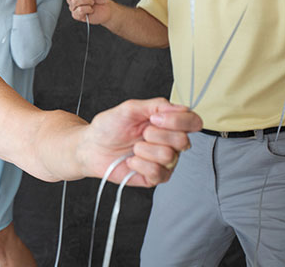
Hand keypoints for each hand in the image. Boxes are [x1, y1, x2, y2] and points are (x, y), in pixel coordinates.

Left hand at [82, 98, 200, 186]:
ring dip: (144, 150)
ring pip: (169, 156)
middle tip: (140, 133)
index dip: (179, 120)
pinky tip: (131, 160)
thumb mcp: (130, 109)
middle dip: (156, 135)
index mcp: (168, 124)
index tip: (155, 118)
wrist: (91, 147)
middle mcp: (170, 143)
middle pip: (183, 140)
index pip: (193, 121)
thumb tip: (180, 108)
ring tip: (133, 148)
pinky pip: (158, 172)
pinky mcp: (156, 178)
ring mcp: (165, 162)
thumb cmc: (109, 127)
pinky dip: (139, 164)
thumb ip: (156, 105)